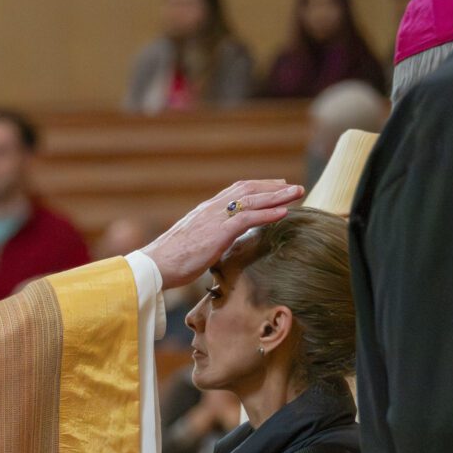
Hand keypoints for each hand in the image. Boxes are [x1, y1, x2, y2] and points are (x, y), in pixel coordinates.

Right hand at [141, 180, 302, 288]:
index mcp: (205, 211)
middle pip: (247, 189)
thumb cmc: (170, 261)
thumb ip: (207, 238)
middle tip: (293, 187)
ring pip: (252, 200)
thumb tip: (216, 245)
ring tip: (298, 193)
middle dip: (273, 186)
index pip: (235, 191)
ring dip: (278, 196)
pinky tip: (284, 212)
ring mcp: (215, 218)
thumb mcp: (193, 244)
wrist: (155, 265)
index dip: (257, 187)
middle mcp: (211, 209)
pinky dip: (268, 213)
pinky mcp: (218, 232)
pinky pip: (248, 218)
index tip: (275, 187)